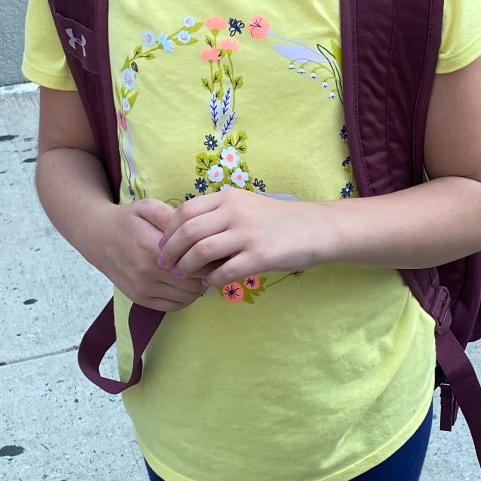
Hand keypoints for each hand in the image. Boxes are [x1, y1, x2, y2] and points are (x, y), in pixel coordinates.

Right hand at [89, 198, 205, 311]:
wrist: (97, 237)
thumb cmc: (127, 220)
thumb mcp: (149, 207)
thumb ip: (174, 216)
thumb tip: (199, 231)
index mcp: (153, 248)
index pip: (198, 262)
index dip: (212, 258)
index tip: (215, 250)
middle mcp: (148, 272)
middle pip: (195, 283)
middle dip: (208, 274)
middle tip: (211, 263)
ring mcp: (143, 289)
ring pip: (187, 297)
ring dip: (198, 287)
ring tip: (198, 272)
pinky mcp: (140, 299)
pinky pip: (173, 306)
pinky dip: (185, 298)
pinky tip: (185, 284)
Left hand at [158, 189, 328, 288]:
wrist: (316, 228)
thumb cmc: (279, 220)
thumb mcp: (247, 205)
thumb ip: (219, 214)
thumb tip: (186, 233)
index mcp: (229, 198)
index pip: (185, 211)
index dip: (169, 230)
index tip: (164, 245)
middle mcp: (235, 212)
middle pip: (188, 232)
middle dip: (171, 252)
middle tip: (166, 265)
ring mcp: (247, 234)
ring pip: (201, 251)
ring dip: (186, 267)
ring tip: (183, 275)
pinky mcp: (260, 256)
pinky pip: (224, 271)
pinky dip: (211, 279)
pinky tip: (210, 282)